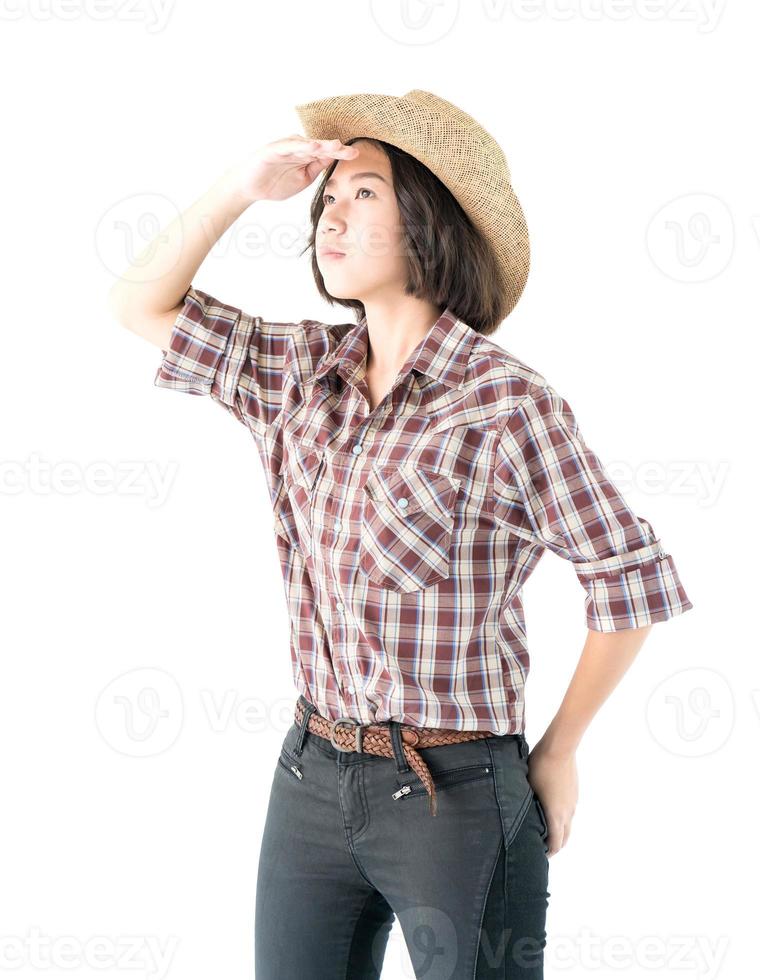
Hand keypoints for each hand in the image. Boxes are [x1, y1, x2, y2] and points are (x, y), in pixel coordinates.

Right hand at [221, 135, 358, 204]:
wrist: (250, 188)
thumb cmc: (276, 183)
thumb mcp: (303, 179)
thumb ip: (317, 169)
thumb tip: (333, 160)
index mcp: (306, 156)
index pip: (327, 154)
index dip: (341, 154)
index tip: (356, 155)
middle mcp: (298, 148)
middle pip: (320, 147)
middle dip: (336, 148)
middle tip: (352, 150)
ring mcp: (286, 148)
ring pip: (307, 144)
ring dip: (322, 145)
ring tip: (336, 146)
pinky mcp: (274, 150)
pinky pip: (290, 147)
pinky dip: (302, 146)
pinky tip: (313, 146)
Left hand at [526, 738, 577, 856]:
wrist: (559, 748)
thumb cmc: (539, 767)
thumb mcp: (527, 788)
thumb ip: (526, 806)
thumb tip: (516, 815)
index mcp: (556, 816)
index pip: (556, 844)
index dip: (548, 853)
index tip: (539, 855)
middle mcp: (568, 813)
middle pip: (565, 839)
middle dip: (555, 846)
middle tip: (542, 848)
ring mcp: (573, 803)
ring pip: (568, 825)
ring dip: (559, 831)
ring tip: (545, 830)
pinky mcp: (574, 793)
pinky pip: (569, 811)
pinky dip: (562, 818)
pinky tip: (551, 809)